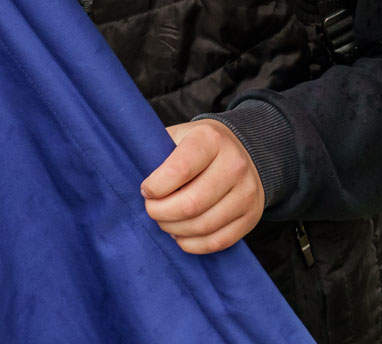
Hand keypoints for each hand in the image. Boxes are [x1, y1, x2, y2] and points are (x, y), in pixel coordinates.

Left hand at [141, 121, 264, 254]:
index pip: (179, 170)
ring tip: (165, 221)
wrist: (243, 151)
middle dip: (161, 213)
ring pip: (203, 226)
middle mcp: (234, 165)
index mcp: (211, 140)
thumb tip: (130, 180)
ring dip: (174, 230)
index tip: (146, 190)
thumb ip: (157, 152)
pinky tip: (181, 235)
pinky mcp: (251, 216)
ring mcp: (247, 192)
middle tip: (152, 210)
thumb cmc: (198, 146)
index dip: (155, 187)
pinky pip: (218, 241)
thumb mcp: (179, 136)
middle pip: (191, 204)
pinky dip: (192, 244)